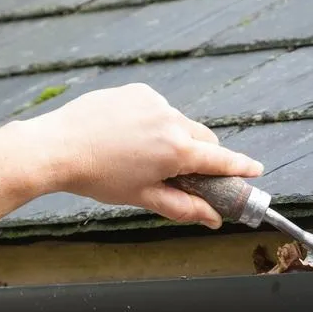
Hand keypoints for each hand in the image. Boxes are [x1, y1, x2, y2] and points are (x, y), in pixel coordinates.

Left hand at [26, 83, 262, 228]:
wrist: (56, 147)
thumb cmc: (99, 177)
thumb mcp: (144, 197)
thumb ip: (184, 208)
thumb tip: (212, 219)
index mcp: (177, 150)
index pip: (221, 159)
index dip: (240, 167)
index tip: (256, 170)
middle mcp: (172, 120)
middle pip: (203, 139)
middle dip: (201, 156)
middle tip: (187, 174)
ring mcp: (154, 102)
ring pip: (179, 123)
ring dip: (174, 139)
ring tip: (142, 155)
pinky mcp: (137, 92)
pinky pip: (157, 109)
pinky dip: (153, 122)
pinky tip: (128, 136)